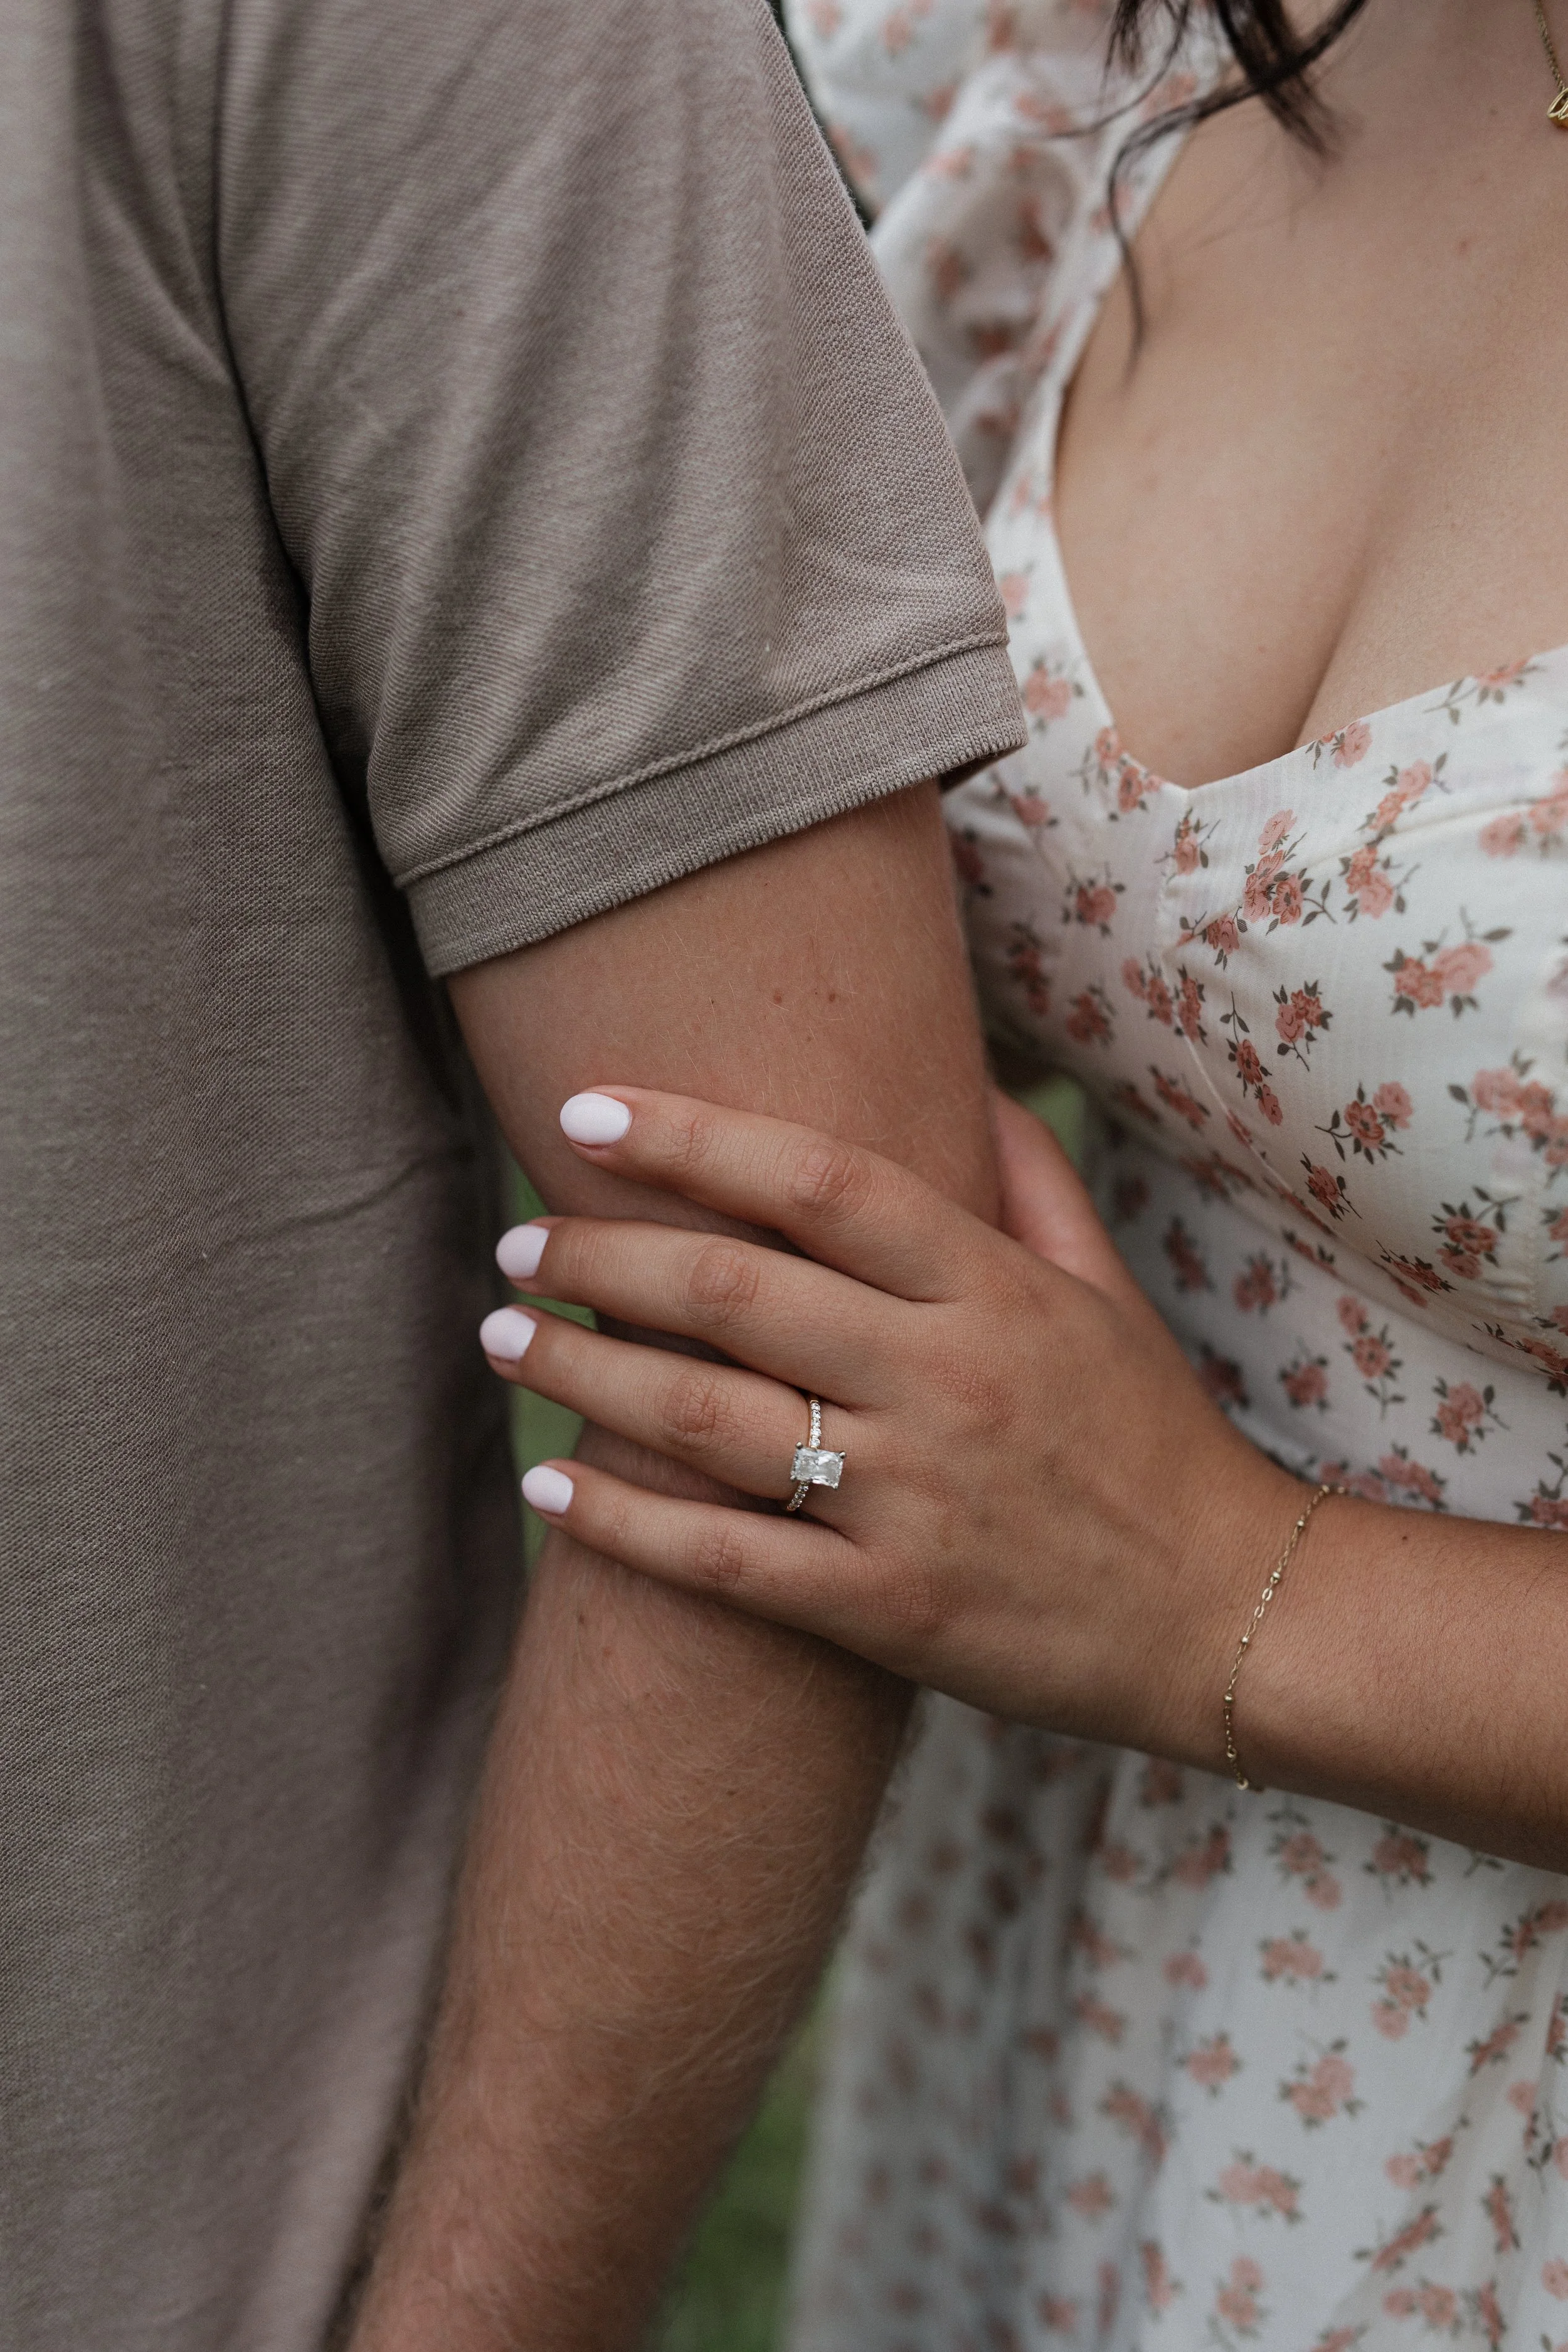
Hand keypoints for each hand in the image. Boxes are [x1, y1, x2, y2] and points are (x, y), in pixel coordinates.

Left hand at [483, 1087, 1298, 1764]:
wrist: (1230, 1618)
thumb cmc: (1154, 1440)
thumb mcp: (1107, 1291)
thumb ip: (1025, 1177)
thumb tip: (953, 1072)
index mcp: (992, 1290)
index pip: (819, 1182)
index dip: (691, 1138)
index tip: (586, 1112)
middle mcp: (945, 1381)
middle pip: (735, 1292)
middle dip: (600, 1255)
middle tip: (515, 1238)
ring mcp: (914, 1501)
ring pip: (707, 1419)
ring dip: (582, 1371)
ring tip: (500, 1337)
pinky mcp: (889, 1613)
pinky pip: (726, 1561)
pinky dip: (623, 1523)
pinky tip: (547, 1486)